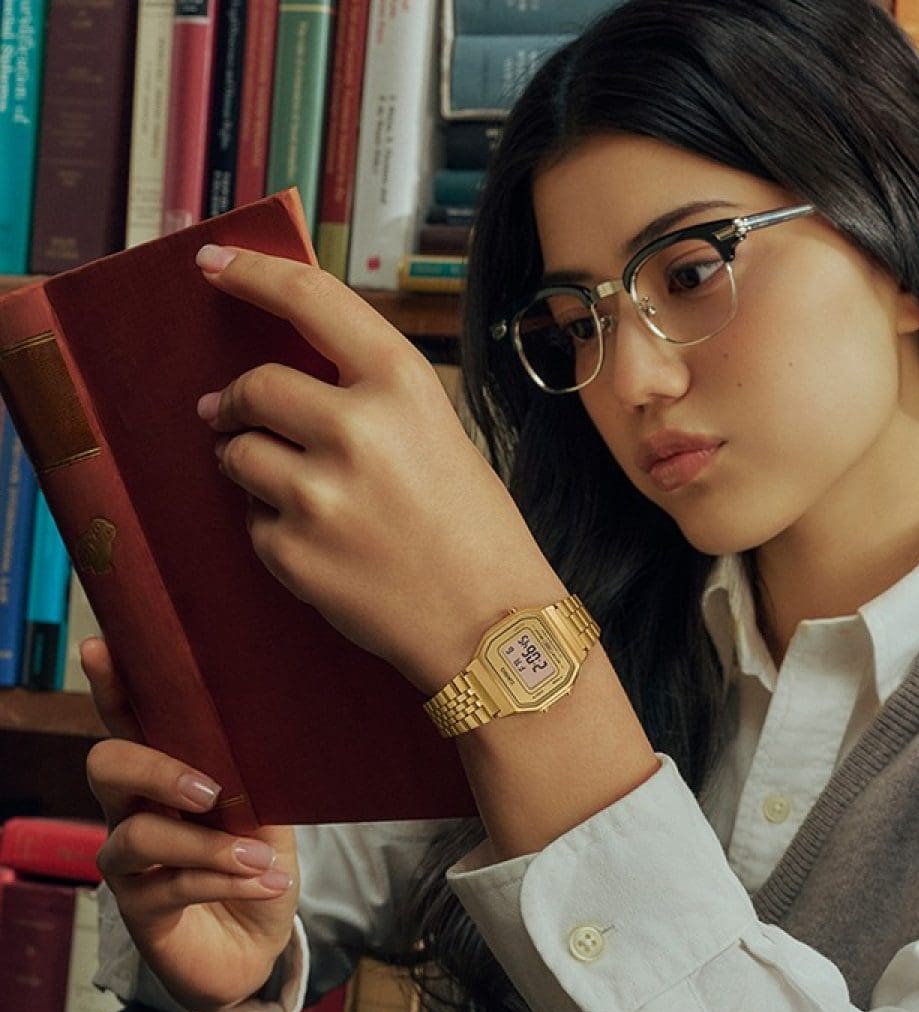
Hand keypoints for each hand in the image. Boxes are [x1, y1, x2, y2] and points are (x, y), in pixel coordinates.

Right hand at [82, 636, 299, 1011]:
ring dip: (211, 847)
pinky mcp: (139, 910)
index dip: (112, 687)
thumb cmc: (253, 864)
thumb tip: (268, 730)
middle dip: (156, 769)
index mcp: (164, 776)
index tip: (101, 648)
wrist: (256, 942)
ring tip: (261, 861)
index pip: (129, 723)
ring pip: (140, 835)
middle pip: (107, 766)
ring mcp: (129, 862)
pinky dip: (227, 883)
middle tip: (211, 791)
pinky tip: (266, 884)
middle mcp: (132, 812)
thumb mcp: (266, 813)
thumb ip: (256, 777)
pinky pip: (172, 887)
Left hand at [193, 245, 564, 693]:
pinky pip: (252, 521)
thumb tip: (281, 385)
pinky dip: (274, 527)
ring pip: (236, 453)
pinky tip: (323, 546)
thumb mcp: (439, 435)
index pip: (310, 300)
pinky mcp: (293, 552)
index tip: (210, 262)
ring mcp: (318, 493)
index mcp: (402, 386)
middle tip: (229, 413)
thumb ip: (368, 400)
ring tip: (295, 489)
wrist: (491, 624)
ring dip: (247, 462)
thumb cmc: (476, 529)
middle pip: (254, 386)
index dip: (251, 274)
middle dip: (235, 401)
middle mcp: (355, 429)